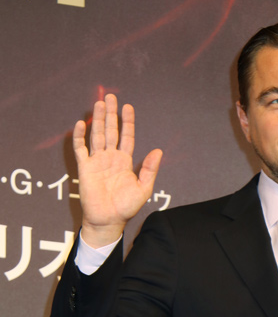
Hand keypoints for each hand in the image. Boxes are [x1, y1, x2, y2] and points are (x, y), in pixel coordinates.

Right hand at [73, 94, 162, 246]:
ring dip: (98, 120)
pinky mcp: (85, 168)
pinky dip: (80, 136)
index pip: (126, 137)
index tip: (128, 107)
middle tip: (110, 96)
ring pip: (97, 135)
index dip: (127, 122)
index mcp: (125, 162)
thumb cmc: (127, 207)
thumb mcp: (144, 188)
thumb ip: (149, 169)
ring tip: (99, 103)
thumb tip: (158, 151)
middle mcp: (111, 158)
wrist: (109, 220)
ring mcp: (97, 161)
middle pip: (111, 131)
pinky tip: (82, 124)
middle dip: (111, 114)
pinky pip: (81, 149)